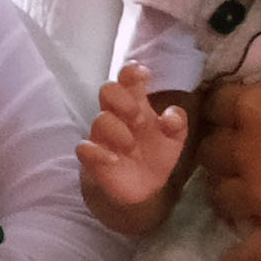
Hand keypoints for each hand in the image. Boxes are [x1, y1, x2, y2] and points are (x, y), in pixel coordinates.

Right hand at [82, 73, 188, 237]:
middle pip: (108, 90)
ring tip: (131, 147)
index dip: (132, 72)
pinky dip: (98, 153)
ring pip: (100, 119)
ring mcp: (102, 136)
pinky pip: (84, 148)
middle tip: (139, 119)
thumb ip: (177, 124)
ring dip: (119, 131)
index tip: (143, 75)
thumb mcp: (172, 140)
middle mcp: (117, 116)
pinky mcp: (93, 157)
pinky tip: (113, 159)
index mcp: (136, 106)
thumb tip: (171, 116)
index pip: (128, 80)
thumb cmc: (153, 154)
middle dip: (123, 100)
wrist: (140, 187)